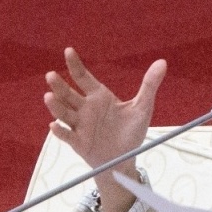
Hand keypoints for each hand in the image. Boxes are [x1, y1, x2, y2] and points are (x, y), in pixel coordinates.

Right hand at [44, 48, 166, 211]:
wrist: (125, 160)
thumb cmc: (131, 132)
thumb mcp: (142, 108)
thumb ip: (149, 85)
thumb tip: (162, 62)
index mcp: (99, 97)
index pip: (83, 77)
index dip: (75, 65)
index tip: (68, 51)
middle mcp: (85, 108)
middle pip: (68, 94)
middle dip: (59, 85)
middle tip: (50, 75)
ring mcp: (80, 125)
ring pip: (64, 113)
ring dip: (56, 105)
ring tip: (49, 96)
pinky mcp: (78, 142)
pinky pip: (67, 135)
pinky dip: (60, 131)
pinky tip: (54, 125)